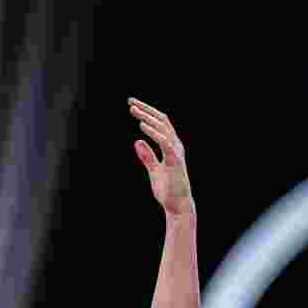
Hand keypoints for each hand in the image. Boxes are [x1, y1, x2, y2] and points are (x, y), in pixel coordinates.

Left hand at [129, 98, 193, 215]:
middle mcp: (175, 145)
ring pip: (163, 128)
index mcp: (171, 146)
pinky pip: (164, 142)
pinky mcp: (174, 161)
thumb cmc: (167, 189)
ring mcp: (176, 152)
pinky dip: (153, 133)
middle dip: (145, 109)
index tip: (132, 105)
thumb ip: (147, 156)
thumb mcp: (153, 170)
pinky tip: (142, 126)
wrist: (177, 205)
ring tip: (133, 110)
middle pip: (161, 120)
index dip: (147, 113)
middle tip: (130, 101)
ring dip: (147, 117)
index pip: (160, 123)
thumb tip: (137, 141)